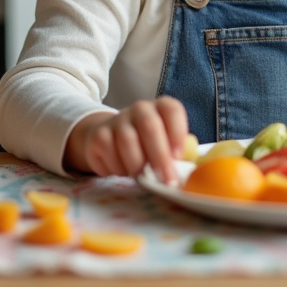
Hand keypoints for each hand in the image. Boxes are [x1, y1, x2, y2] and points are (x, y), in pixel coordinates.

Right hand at [65, 96, 188, 184]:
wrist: (111, 138)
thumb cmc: (147, 144)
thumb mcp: (165, 144)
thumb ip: (177, 151)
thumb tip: (186, 165)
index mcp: (161, 107)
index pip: (172, 110)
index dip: (177, 131)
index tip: (178, 156)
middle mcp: (140, 108)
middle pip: (150, 127)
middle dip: (160, 157)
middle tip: (166, 179)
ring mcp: (118, 119)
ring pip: (128, 142)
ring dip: (137, 165)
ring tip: (142, 177)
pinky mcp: (99, 134)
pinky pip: (110, 154)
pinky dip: (119, 169)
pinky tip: (124, 171)